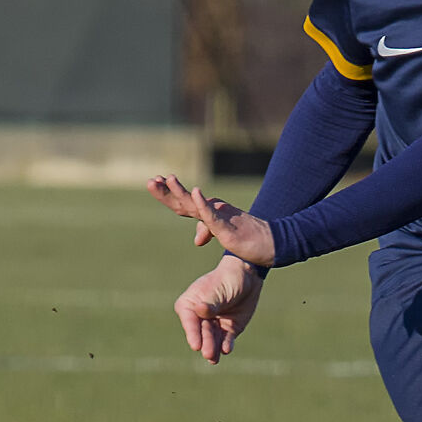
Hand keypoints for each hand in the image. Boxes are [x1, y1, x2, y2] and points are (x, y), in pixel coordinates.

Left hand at [148, 173, 275, 267]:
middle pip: (183, 201)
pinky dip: (203, 203)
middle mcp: (212, 210)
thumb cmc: (247, 238)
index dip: (167, 194)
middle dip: (165, 191)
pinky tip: (195, 192)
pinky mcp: (227, 226)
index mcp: (208, 213)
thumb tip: (196, 240)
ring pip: (195, 204)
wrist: (271, 243)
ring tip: (168, 179)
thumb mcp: (223, 234)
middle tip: (150, 181)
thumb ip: (207, 232)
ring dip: (181, 191)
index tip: (154, 182)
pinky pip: (212, 214)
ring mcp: (219, 217)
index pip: (182, 203)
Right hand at [174, 255, 264, 364]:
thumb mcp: (217, 289)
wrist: (248, 276)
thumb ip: (209, 303)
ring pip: (213, 339)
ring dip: (214, 348)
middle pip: (201, 333)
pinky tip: (226, 349)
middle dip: (205, 343)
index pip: (189, 321)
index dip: (192, 334)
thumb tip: (199, 310)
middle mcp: (200, 316)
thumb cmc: (226, 278)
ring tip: (214, 359)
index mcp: (190, 304)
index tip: (195, 345)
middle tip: (208, 354)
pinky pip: (226, 339)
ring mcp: (214, 324)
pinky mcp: (228, 329)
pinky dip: (226, 345)